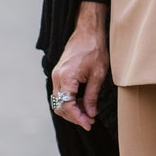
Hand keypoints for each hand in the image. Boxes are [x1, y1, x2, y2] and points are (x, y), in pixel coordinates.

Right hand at [50, 1, 109, 130]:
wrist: (88, 31)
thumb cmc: (95, 49)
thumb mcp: (98, 74)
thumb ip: (92, 96)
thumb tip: (90, 113)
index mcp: (66, 77)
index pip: (67, 106)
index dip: (78, 118)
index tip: (89, 124)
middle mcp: (57, 77)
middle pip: (59, 106)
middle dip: (74, 116)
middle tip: (90, 121)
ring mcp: (56, 75)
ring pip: (59, 101)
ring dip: (72, 110)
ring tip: (88, 114)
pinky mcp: (59, 73)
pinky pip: (61, 93)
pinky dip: (70, 101)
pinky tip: (83, 103)